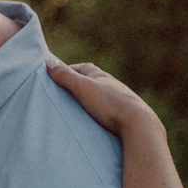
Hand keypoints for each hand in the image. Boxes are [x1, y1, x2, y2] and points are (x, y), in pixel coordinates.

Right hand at [45, 58, 159, 137]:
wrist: (139, 125)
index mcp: (103, 77)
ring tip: (79, 110)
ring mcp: (122, 101)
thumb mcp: (82, 88)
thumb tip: (48, 62)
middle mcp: (114, 86)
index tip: (57, 74)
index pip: (84, 68)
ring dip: (92, 100)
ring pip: (104, 97)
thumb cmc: (109, 104)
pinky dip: (101, 113)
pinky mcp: (127, 117)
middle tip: (66, 92)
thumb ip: (65, 76)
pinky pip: (110, 112)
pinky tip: (97, 122)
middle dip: (81, 85)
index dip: (70, 69)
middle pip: (94, 82)